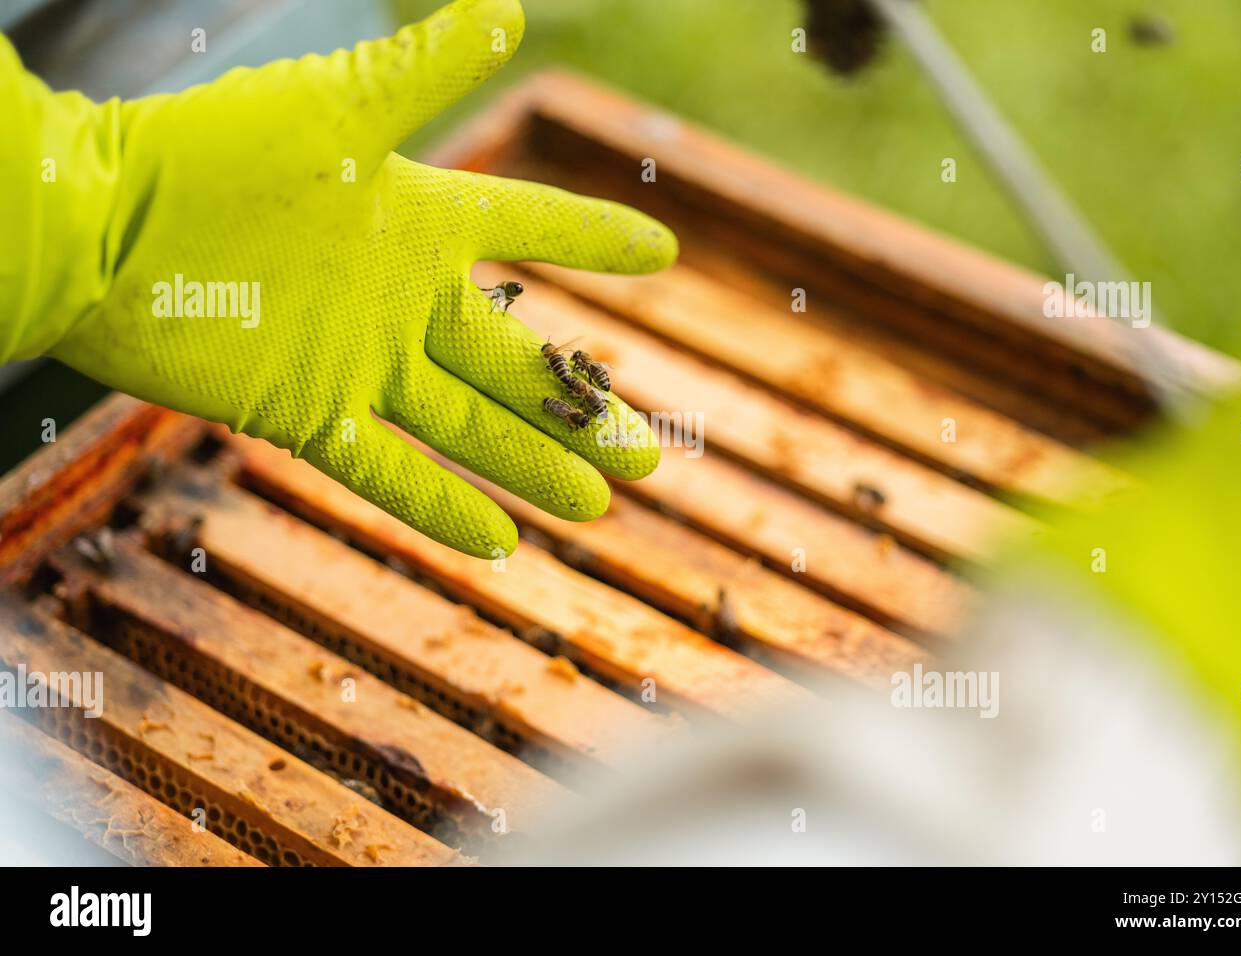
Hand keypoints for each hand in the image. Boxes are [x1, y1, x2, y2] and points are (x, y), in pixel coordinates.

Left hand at [10, 0, 675, 556]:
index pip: (533, 228)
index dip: (596, 239)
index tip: (661, 254)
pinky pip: (388, 472)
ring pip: (470, 427)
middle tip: (649, 453)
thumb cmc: (216, 151)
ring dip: (536, 466)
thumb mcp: (341, 105)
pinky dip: (443, 509)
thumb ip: (427, 67)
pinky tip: (502, 545)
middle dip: (584, 409)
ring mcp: (360, 362)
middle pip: (518, 362)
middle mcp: (403, 299)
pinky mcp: (308, 414)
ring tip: (600, 507)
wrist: (104, 227)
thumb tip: (511, 7)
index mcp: (421, 220)